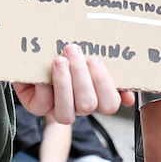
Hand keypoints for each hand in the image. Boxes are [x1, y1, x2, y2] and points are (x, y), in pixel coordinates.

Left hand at [14, 44, 134, 123]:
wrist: (32, 50)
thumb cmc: (62, 48)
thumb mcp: (86, 50)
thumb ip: (106, 62)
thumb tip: (129, 92)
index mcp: (95, 93)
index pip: (110, 104)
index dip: (108, 87)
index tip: (97, 60)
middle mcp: (78, 105)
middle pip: (89, 105)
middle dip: (82, 76)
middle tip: (73, 50)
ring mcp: (57, 108)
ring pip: (68, 113)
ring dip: (64, 83)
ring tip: (59, 59)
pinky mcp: (37, 107)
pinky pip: (44, 104)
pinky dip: (44, 87)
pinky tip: (43, 70)